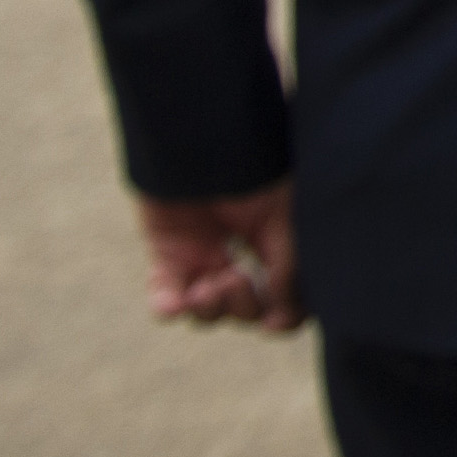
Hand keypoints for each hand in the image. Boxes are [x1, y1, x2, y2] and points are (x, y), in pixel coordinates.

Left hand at [140, 181, 301, 334]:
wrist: (202, 137)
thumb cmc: (255, 167)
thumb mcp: (286, 219)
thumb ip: (289, 270)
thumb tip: (282, 320)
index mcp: (282, 240)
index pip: (289, 293)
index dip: (283, 314)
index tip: (274, 320)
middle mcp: (246, 250)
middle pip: (248, 308)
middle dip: (243, 307)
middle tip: (234, 282)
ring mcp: (206, 253)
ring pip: (208, 309)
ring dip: (209, 309)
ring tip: (205, 288)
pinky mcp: (169, 251)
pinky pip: (167, 297)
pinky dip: (169, 307)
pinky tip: (175, 302)